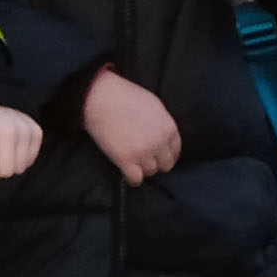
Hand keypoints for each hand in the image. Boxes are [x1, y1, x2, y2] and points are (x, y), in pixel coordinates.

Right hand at [80, 66, 182, 181]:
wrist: (101, 98)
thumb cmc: (125, 97)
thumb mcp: (154, 106)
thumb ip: (162, 123)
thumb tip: (162, 135)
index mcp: (169, 129)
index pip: (175, 151)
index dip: (165, 155)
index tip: (157, 156)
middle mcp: (160, 142)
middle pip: (165, 165)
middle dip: (155, 163)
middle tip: (142, 160)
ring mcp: (143, 152)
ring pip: (150, 172)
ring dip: (141, 169)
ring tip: (131, 162)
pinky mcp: (126, 159)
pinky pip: (135, 179)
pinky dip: (132, 179)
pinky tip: (125, 172)